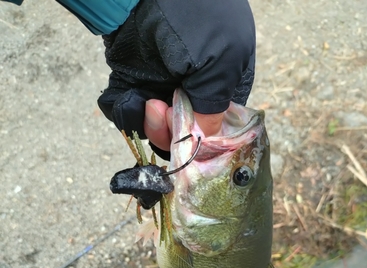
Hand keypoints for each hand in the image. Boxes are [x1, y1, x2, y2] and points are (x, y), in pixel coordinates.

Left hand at [98, 0, 254, 159]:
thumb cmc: (192, 15)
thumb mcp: (219, 61)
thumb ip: (215, 106)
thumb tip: (202, 138)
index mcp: (223, 85)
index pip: (218, 129)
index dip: (204, 138)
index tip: (191, 129)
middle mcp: (193, 91)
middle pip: (185, 135)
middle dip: (173, 132)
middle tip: (162, 109)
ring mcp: (163, 89)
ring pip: (156, 130)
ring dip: (150, 124)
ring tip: (148, 101)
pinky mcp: (134, 84)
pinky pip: (129, 114)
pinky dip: (126, 112)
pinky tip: (129, 97)